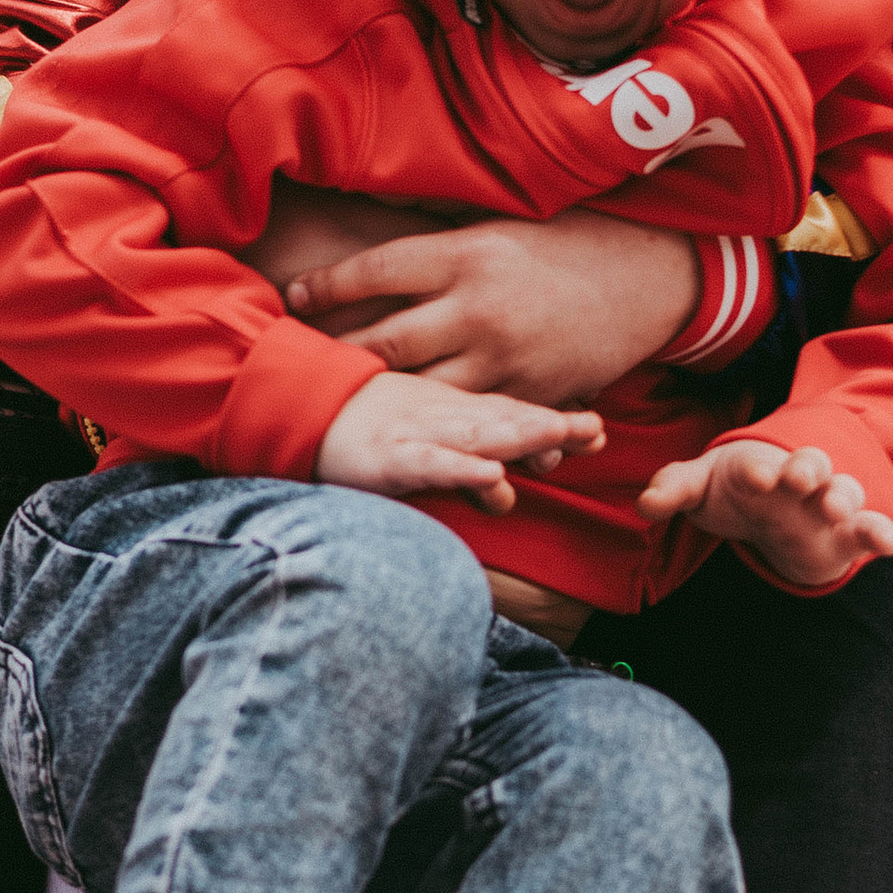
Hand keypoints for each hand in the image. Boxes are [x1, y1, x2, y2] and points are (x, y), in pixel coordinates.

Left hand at [287, 211, 701, 398]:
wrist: (652, 277)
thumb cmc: (574, 239)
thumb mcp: (505, 220)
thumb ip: (444, 230)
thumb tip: (378, 205)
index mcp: (467, 254)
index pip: (376, 270)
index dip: (328, 285)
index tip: (293, 293)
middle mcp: (477, 309)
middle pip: (382, 341)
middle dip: (333, 352)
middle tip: (292, 358)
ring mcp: (503, 359)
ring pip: (418, 390)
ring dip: (376, 396)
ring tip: (334, 398)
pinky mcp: (528, 395)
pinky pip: (469, 419)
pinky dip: (434, 425)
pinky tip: (401, 428)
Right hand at [317, 369, 604, 513]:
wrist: (296, 405)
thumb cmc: (364, 425)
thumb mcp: (422, 433)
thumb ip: (464, 457)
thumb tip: (503, 487)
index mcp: (453, 409)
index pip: (510, 413)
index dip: (553, 421)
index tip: (596, 430)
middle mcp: (443, 417)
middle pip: (505, 420)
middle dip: (552, 427)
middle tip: (595, 431)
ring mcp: (417, 434)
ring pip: (476, 436)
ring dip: (519, 436)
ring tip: (560, 436)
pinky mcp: (389, 457)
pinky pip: (431, 464)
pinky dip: (461, 468)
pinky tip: (492, 474)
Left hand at [639, 435, 892, 587]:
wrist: (771, 508)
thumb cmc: (734, 490)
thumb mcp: (700, 486)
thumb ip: (675, 489)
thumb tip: (646, 503)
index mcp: (762, 465)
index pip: (761, 463)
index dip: (757, 470)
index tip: (753, 476)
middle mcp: (798, 482)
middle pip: (812, 466)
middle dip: (807, 469)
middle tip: (799, 479)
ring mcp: (825, 508)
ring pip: (843, 494)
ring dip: (842, 498)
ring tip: (836, 510)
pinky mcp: (844, 538)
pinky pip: (866, 531)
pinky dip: (880, 533)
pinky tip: (886, 543)